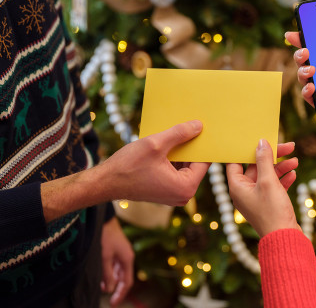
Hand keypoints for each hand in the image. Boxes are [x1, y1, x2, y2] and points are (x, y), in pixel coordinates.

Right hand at [41, 120, 209, 221]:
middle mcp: (183, 195)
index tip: (202, 128)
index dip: (202, 144)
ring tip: (174, 134)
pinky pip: (175, 172)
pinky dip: (172, 159)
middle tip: (189, 126)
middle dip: (190, 146)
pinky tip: (164, 145)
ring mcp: (174, 195)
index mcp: (186, 187)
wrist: (105, 182)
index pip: (204, 161)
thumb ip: (179, 134)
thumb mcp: (156, 144)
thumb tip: (199, 125)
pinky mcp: (165, 191)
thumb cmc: (128, 166)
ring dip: (180, 151)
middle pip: (195, 164)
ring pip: (185, 167)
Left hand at [100, 217, 133, 306]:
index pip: (127, 282)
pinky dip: (110, 273)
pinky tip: (102, 276)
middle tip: (109, 299)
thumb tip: (109, 290)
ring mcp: (122, 252)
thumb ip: (107, 274)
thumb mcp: (104, 257)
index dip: (120, 294)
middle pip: (124, 278)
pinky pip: (115, 265)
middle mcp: (127, 257)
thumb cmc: (105, 235)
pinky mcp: (116, 249)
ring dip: (112, 281)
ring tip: (102, 288)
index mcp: (128, 259)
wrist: (104, 218)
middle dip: (116, 288)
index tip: (113, 303)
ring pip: (119, 272)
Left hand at [226, 140, 299, 236]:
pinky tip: (293, 174)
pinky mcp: (267, 203)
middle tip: (288, 146)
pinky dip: (282, 179)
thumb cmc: (272, 211)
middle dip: (272, 157)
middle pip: (255, 166)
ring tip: (295, 162)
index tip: (260, 140)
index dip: (247, 150)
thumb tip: (260, 143)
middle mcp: (244, 192)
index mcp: (237, 186)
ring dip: (280, 167)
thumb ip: (264, 160)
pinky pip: (273, 186)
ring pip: (267, 175)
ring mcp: (256, 198)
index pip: (236, 161)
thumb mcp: (268, 181)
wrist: (285, 238)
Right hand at [285, 17, 315, 140]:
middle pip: (305, 62)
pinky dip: (308, 90)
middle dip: (300, 53)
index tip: (295, 32)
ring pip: (304, 78)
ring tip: (312, 68)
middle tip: (305, 50)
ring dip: (302, 71)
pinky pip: (310, 98)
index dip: (303, 39)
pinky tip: (313, 86)